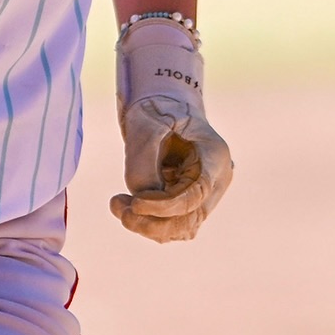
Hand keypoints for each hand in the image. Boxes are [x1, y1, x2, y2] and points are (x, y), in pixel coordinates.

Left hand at [110, 18, 231, 241]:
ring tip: (117, 206)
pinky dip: (147, 222)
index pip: (198, 192)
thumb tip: (139, 197)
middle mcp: (216, 179)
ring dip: (147, 225)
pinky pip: (172, 224)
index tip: (136, 203)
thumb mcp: (146, 122)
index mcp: (215, 153)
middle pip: (191, 216)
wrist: (164, 106)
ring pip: (182, 227)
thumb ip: (143, 160)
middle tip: (121, 210)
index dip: (168, 205)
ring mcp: (205, 194)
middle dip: (154, 220)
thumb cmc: (157, 107)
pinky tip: (124, 207)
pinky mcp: (189, 204)